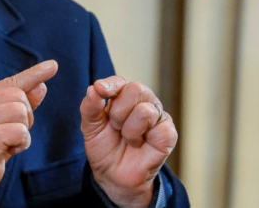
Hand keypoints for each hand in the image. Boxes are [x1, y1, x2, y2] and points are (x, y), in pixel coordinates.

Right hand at [0, 60, 57, 206]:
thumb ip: (20, 105)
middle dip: (25, 117)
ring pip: (21, 112)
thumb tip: (41, 86)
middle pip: (19, 97)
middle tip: (11, 134)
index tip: (52, 66)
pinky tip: (6, 151)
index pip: (10, 82)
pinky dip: (20, 143)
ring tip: (7, 143)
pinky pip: (20, 132)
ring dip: (22, 132)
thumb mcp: (2, 124)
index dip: (34, 74)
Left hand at [80, 77, 177, 207]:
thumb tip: (94, 88)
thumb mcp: (90, 127)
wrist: (112, 176)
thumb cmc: (104, 148)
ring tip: (127, 139)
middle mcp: (143, 102)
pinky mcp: (168, 133)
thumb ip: (90, 106)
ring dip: (128, 128)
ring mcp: (157, 116)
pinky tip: (140, 145)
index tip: (100, 90)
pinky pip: (158, 126)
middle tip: (114, 127)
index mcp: (123, 97)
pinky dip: (142, 137)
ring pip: (145, 110)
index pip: (120, 82)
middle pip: (136, 89)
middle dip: (118, 111)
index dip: (111, 85)